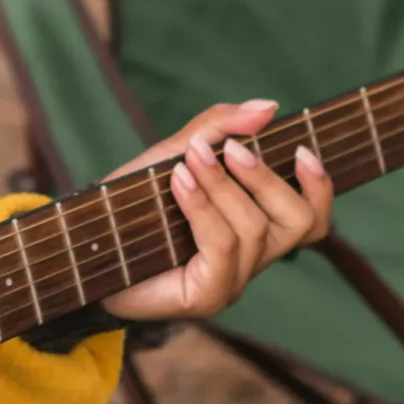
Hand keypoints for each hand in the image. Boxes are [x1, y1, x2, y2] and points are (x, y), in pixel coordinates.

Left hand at [98, 100, 334, 322]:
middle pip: (297, 222)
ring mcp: (232, 281)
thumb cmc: (131, 205)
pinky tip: (179, 183)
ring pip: (254, 229)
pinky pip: (221, 247)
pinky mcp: (208, 296)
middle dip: (265, 178)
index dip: (319, 187)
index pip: (313, 219)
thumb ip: (217, 129)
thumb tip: (267, 107)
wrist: (84, 247)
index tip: (300, 150)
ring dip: (222, 187)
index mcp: (256, 228)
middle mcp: (252, 258)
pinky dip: (203, 208)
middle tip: (230, 149)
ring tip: (188, 161)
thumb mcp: (173, 154)